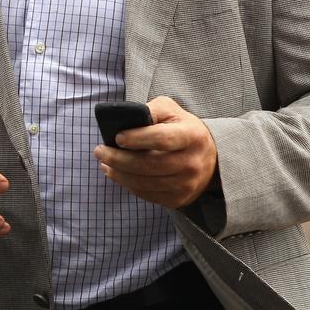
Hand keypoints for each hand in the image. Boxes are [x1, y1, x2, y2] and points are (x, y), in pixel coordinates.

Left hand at [93, 96, 217, 208]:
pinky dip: (128, 185)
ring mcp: (186, 184)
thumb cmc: (183, 128)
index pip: (162, 139)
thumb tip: (126, 119)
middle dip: (118, 158)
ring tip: (104, 163)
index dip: (137, 138)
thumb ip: (151, 110)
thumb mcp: (172, 110)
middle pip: (149, 164)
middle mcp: (191, 163)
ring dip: (119, 174)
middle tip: (99, 151)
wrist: (210, 158)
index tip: (117, 137)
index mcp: (192, 136)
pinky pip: (147, 194)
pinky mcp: (179, 199)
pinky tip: (117, 174)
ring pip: (144, 183)